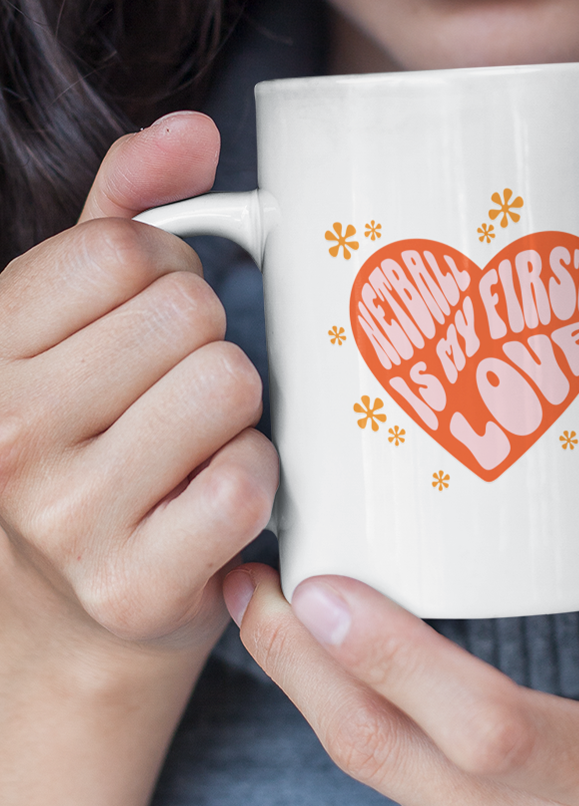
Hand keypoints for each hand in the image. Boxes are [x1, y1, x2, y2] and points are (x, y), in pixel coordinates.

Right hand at [0, 112, 277, 660]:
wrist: (82, 601)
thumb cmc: (90, 443)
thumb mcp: (77, 319)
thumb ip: (121, 212)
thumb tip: (190, 133)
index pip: (124, 252)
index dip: (171, 274)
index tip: (158, 319)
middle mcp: (6, 434)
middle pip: (187, 316)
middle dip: (207, 344)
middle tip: (183, 392)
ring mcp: (67, 518)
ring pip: (227, 389)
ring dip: (237, 412)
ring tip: (200, 442)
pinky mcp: (136, 583)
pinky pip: (247, 480)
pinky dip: (255, 478)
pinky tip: (218, 495)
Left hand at [225, 405, 578, 805]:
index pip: (489, 727)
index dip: (395, 660)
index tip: (320, 589)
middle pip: (388, 755)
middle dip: (300, 668)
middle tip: (253, 585)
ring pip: (377, 777)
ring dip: (311, 693)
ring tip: (268, 608)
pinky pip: (395, 795)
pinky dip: (351, 725)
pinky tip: (323, 668)